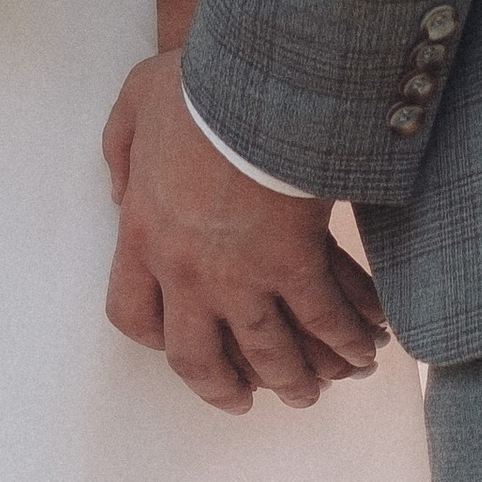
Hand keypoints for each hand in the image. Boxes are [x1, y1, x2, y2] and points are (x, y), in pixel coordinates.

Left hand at [103, 50, 387, 414]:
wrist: (255, 82)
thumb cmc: (198, 86)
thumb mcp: (136, 103)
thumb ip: (120, 148)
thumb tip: (119, 191)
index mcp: (142, 233)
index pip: (131, 313)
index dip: (155, 337)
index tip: (176, 343)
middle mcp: (186, 269)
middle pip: (195, 357)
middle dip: (221, 387)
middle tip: (242, 398)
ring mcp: (241, 274)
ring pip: (265, 353)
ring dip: (291, 379)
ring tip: (309, 391)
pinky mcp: (295, 264)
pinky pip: (322, 322)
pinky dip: (345, 342)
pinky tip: (363, 350)